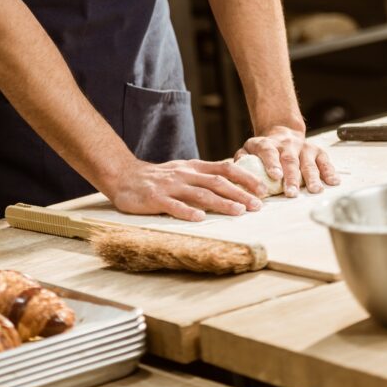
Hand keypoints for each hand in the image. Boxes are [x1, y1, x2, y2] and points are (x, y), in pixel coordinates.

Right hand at [105, 157, 270, 221]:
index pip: (224, 169)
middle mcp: (185, 174)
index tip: (263, 189)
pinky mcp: (155, 199)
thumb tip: (233, 177)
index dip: (245, 178)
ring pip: (199, 194)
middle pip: (216, 182)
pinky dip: (187, 212)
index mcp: (193, 167)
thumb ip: (204, 174)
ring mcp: (170, 186)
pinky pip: (173, 205)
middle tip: (258, 206)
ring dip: (221, 203)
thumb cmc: (157, 177)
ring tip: (238, 212)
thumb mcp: (183, 170)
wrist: (123, 175)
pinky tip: (199, 219)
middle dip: (239, 193)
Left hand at [235, 125, 340, 196]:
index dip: (271, 163)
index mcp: (267, 144)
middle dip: (292, 177)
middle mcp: (286, 145)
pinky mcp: (316, 151)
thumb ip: (241, 158)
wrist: (282, 133)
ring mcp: (303, 147)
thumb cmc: (264, 149)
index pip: (268, 152)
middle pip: (290, 160)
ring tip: (314, 190)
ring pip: (308, 162)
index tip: (274, 176)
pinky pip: (324, 161)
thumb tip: (237, 170)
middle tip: (292, 193)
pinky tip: (333, 182)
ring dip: (312, 177)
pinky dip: (329, 171)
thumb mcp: (249, 149)